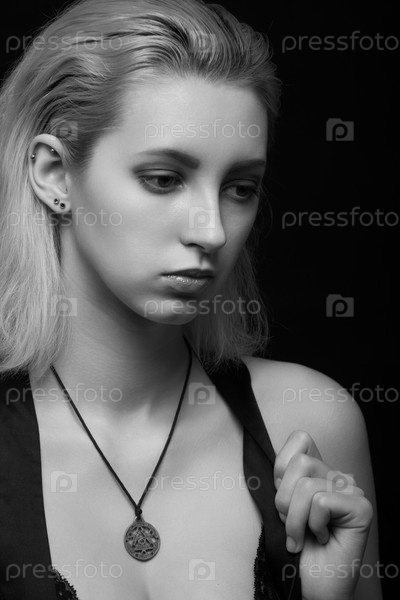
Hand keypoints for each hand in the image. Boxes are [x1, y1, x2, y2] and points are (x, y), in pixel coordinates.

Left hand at [274, 430, 372, 599]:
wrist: (313, 585)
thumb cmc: (297, 547)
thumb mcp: (281, 505)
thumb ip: (282, 479)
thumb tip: (273, 463)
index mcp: (318, 471)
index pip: (301, 438)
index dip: (282, 466)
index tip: (283, 497)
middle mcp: (337, 476)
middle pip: (299, 463)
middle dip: (284, 500)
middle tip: (292, 524)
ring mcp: (352, 490)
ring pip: (306, 485)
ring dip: (295, 519)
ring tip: (303, 535)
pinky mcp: (361, 507)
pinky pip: (320, 502)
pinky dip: (312, 525)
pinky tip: (321, 539)